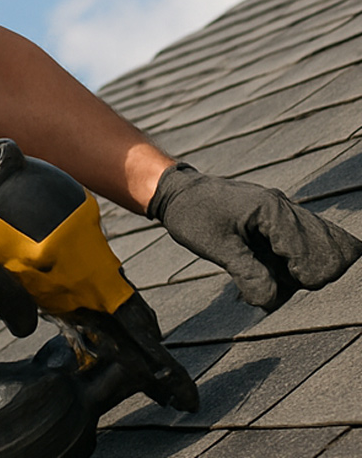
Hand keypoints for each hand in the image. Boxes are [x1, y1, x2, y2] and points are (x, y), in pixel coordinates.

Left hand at [148, 163, 361, 310]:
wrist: (176, 192)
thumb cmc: (192, 214)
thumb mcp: (216, 246)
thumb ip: (247, 272)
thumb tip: (271, 301)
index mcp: (271, 209)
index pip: (307, 246)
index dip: (305, 271)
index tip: (297, 284)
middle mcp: (282, 206)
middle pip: (317, 244)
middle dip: (308, 270)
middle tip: (288, 283)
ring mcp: (280, 212)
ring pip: (310, 244)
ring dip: (298, 268)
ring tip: (272, 278)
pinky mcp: (274, 221)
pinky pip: (295, 244)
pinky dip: (290, 261)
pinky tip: (274, 273)